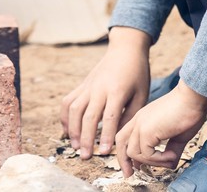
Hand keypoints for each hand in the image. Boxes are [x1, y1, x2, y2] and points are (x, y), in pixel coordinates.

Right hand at [61, 27, 151, 158]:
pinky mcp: (82, 85)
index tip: (104, 153)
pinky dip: (65, 117)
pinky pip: (68, 101)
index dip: (105, 136)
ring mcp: (87, 86)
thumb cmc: (137, 74)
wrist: (125, 49)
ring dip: (72, 129)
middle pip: (87, 116)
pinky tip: (67, 131)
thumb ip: (130, 115)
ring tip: (74, 147)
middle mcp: (98, 88)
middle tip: (85, 156)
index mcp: (116, 91)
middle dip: (85, 138)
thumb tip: (118, 136)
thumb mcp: (141, 95)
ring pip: (74, 109)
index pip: (109, 117)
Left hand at [116, 83, 206, 176]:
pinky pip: (146, 153)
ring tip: (169, 159)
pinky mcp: (147, 130)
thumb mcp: (177, 135)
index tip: (135, 166)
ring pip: (133, 152)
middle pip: (121, 143)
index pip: (126, 137)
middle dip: (124, 161)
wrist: (192, 98)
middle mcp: (138, 121)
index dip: (128, 153)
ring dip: (151, 162)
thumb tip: (170, 162)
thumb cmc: (188, 111)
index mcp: (142, 119)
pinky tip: (172, 155)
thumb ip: (170, 148)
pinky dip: (159, 159)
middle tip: (131, 174)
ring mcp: (140, 124)